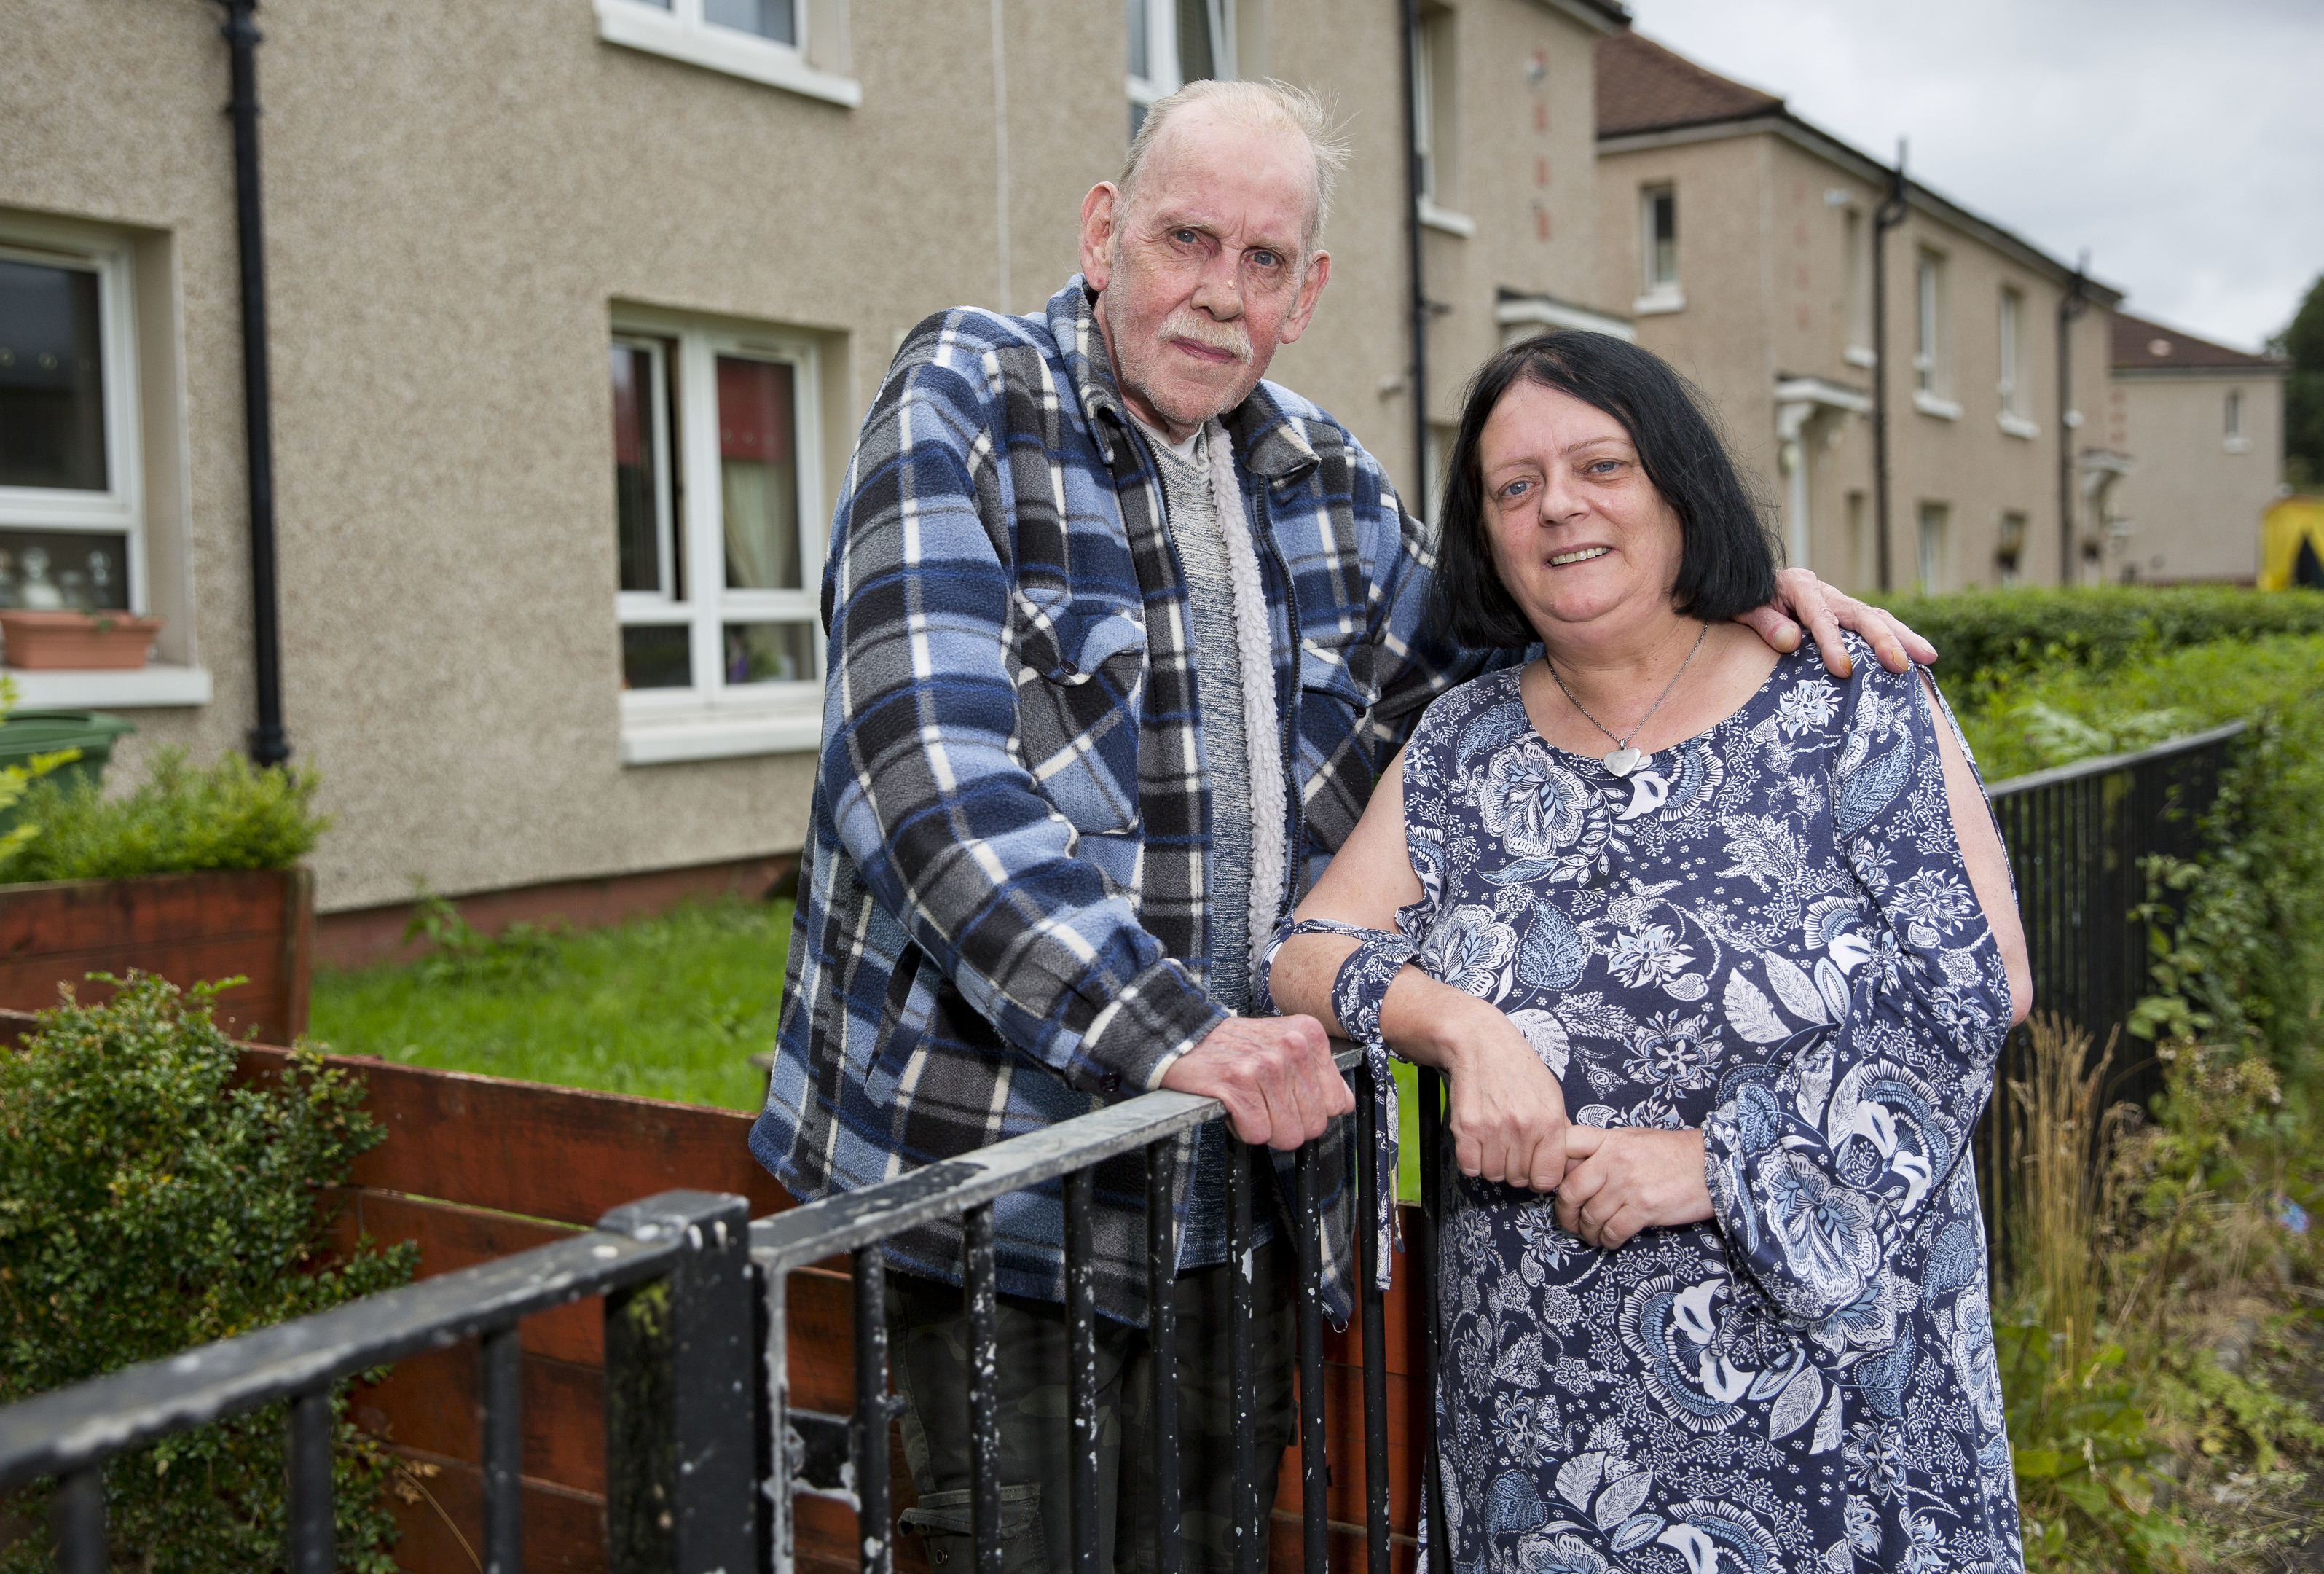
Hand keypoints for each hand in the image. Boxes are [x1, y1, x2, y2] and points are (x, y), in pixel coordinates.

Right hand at [1160, 1015, 1353, 1149]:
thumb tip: (1341, 1106)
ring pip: (1287, 1135)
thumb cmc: (1238, 1046)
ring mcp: (1266, 1065)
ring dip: (1264, 1128)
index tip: (1289, 1099)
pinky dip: (1242, 1129)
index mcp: (1311, 1036)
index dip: (1311, 1111)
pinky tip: (1232, 1105)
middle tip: (1265, 1105)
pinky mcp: (1237, 1083)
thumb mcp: (1286, 1043)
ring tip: (1248, 1102)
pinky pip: (1257, 1134)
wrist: (1185, 1033)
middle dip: (1288, 1125)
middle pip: (1314, 1126)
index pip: (1339, 1104)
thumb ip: (1316, 1071)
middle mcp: (1293, 1047)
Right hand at [1440, 1002, 1570, 1191]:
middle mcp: (1523, 1127)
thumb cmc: (1517, 1066)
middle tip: (1510, 1149)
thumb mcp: (1551, 1092)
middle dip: (1515, 1169)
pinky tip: (1477, 1143)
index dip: (1540, 1177)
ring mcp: (1493, 1128)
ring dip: (1492, 1165)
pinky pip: (1469, 1167)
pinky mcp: (1466, 1127)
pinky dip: (1471, 1161)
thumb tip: (1566, 1160)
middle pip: (1519, 1179)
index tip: (1533, 1168)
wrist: (1480, 1042)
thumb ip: (1560, 1128)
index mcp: (1550, 1121)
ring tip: (1493, 1144)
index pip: (1548, 1179)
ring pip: (1493, 1175)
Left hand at [1552, 1126, 1714, 1247]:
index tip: (1553, 1183)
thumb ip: (1603, 1149)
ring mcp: (1628, 1185)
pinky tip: (1610, 1240)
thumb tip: (1574, 1168)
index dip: (1552, 1166)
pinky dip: (1607, 1241)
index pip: (1565, 1145)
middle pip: (1569, 1190)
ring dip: (1586, 1231)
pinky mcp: (1644, 1208)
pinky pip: (1613, 1231)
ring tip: (1591, 1234)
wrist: (1712, 1165)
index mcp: (1608, 1139)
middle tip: (1569, 1221)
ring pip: (1590, 1216)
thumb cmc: (1671, 1153)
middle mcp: (1613, 1160)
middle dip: (1564, 1213)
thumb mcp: (1632, 1139)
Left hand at [1735, 567, 1937, 677]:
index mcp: (1799, 587)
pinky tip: (1918, 656)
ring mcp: (1838, 601)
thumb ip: (1766, 623)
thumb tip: (1791, 642)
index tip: (1843, 669)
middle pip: (1860, 614)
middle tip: (1900, 665)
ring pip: (1875, 617)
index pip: (1820, 616)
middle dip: (1882, 640)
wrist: (1749, 587)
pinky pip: (1874, 623)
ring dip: (1902, 637)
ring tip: (1928, 657)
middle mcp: (1825, 592)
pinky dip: (1897, 637)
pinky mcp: (1845, 613)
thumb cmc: (1744, 601)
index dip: (1832, 643)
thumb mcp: (1745, 609)